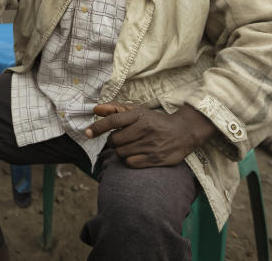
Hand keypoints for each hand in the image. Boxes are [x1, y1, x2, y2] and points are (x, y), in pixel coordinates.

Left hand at [84, 103, 215, 167]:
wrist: (183, 132)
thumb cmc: (155, 121)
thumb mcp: (137, 111)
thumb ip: (115, 109)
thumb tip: (95, 109)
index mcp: (139, 115)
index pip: (114, 121)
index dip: (98, 127)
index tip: (87, 132)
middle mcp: (145, 130)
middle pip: (115, 140)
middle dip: (114, 141)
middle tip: (122, 139)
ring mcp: (150, 145)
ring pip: (121, 153)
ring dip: (121, 150)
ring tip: (130, 146)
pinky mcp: (155, 159)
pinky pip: (130, 163)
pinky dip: (128, 160)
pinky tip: (135, 154)